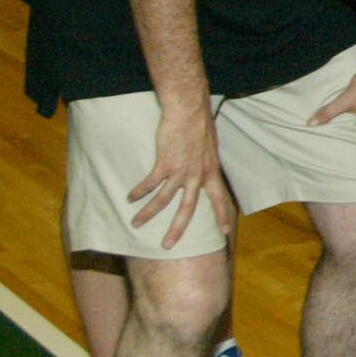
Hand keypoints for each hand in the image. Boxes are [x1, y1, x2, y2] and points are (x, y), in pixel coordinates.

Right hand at [127, 101, 234, 247]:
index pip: (220, 199)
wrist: (190, 110)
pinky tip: (130, 198)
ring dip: (148, 213)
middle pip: (188, 210)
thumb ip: (205, 163)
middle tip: (167, 246)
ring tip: (136, 224)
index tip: (225, 232)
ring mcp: (181, 171)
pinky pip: (150, 183)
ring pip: (163, 200)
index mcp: (211, 172)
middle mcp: (198, 176)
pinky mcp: (165, 164)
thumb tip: (202, 169)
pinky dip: (139, 192)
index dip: (222, 216)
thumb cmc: (199, 125)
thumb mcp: (210, 148)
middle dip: (177, 229)